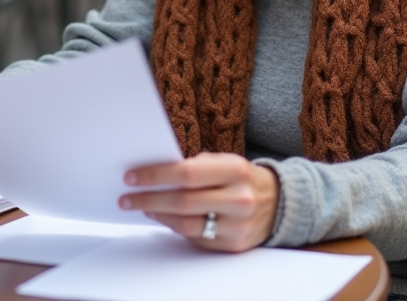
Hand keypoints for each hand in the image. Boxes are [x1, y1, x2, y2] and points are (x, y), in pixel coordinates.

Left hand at [119, 153, 279, 251]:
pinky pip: (195, 238)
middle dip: (149, 198)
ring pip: (186, 224)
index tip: (132, 177)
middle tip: (128, 197)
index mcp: (235, 170)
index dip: (156, 175)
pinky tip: (164, 217)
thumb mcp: (225, 162)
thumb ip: (196, 166)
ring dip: (158, 215)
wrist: (278, 203)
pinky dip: (175, 227)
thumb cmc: (242, 178)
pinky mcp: (233, 244)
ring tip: (142, 206)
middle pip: (183, 201)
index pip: (187, 173)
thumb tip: (156, 174)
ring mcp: (237, 225)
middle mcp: (239, 199)